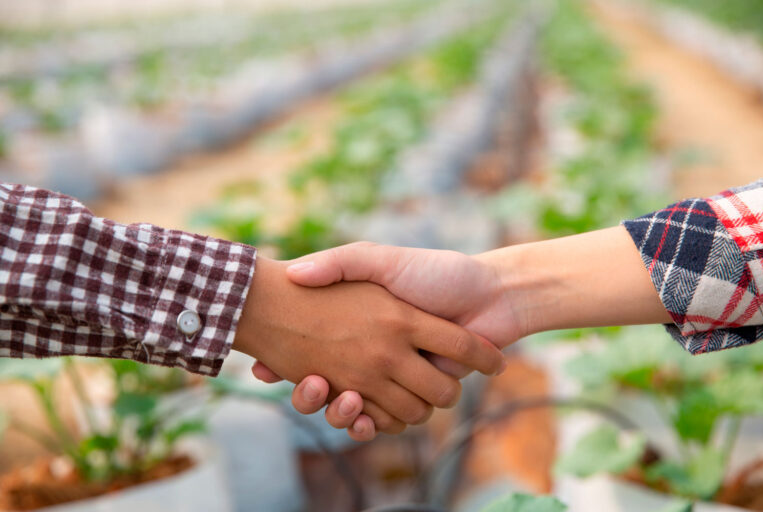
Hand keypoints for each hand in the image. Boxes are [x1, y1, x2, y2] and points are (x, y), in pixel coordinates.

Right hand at [233, 257, 504, 433]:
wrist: (492, 295)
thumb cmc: (436, 271)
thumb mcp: (379, 259)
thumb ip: (341, 262)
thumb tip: (295, 274)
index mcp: (362, 326)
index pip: (307, 350)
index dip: (283, 362)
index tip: (262, 366)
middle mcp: (374, 354)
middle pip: (327, 386)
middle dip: (313, 395)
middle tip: (308, 384)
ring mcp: (394, 376)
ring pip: (354, 409)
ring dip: (341, 411)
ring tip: (331, 393)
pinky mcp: (416, 394)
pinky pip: (385, 420)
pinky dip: (369, 424)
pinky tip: (357, 412)